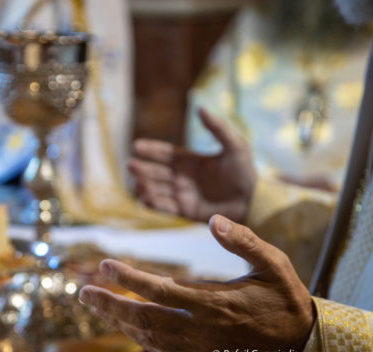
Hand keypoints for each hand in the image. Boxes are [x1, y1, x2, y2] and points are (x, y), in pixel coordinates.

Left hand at [79, 215, 314, 351]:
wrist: (301, 345)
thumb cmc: (286, 299)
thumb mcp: (274, 263)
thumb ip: (244, 241)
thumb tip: (213, 219)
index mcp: (215, 302)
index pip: (160, 289)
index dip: (129, 278)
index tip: (105, 265)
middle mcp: (202, 327)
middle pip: (144, 318)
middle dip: (111, 305)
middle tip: (83, 293)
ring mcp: (199, 346)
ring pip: (149, 336)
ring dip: (118, 320)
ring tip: (96, 305)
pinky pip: (162, 349)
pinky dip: (138, 336)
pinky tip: (126, 325)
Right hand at [129, 108, 256, 222]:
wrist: (254, 200)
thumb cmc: (245, 171)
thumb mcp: (234, 145)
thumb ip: (217, 127)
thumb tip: (200, 107)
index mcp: (190, 160)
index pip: (165, 154)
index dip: (151, 149)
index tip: (136, 146)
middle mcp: (182, 177)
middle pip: (156, 171)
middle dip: (142, 168)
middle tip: (130, 164)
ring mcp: (183, 194)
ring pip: (158, 189)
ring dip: (145, 185)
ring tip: (136, 182)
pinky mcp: (186, 211)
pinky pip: (166, 207)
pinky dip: (154, 203)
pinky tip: (144, 198)